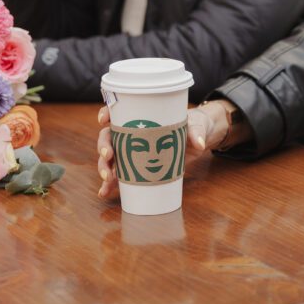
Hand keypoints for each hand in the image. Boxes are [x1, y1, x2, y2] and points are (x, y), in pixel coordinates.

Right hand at [94, 102, 234, 200]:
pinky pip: (119, 175)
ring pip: (110, 158)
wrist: (197, 139)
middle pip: (108, 137)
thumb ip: (196, 132)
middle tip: (108, 156)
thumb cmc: (192, 124)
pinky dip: (110, 184)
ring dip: (104, 167)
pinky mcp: (136, 167)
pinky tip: (105, 192)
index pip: (117, 111)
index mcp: (140, 117)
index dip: (106, 113)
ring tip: (108, 178)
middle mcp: (130, 133)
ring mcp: (131, 151)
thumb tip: (199, 144)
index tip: (103, 120)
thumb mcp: (195, 124)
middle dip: (103, 146)